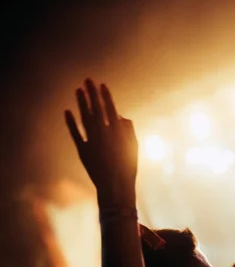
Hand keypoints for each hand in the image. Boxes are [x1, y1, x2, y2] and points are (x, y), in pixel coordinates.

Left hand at [65, 79, 137, 207]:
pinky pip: (75, 134)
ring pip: (85, 118)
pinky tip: (67, 111)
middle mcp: (105, 134)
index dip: (106, 96)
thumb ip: (129, 129)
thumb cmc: (128, 167)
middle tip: (87, 80)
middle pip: (97, 109)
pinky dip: (71, 122)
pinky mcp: (83, 151)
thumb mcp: (134, 146)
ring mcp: (92, 142)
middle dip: (92, 93)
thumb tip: (120, 116)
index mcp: (119, 132)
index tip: (102, 85)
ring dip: (81, 103)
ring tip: (78, 90)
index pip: (111, 109)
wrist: (116, 187)